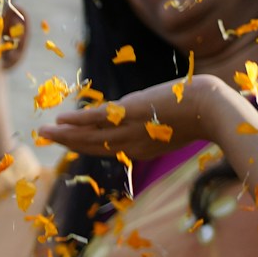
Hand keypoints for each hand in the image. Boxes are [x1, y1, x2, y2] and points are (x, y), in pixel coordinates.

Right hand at [38, 74, 242, 162]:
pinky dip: (79, 120)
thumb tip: (152, 117)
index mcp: (141, 148)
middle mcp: (131, 143)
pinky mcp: (131, 112)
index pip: (106, 148)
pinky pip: (99, 119)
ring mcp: (130, 129)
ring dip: (64, 134)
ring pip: (91, 135)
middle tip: (44, 137)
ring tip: (44, 131)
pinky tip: (62, 119)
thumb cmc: (201, 113)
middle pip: (92, 144)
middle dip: (67, 142)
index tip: (67, 140)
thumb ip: (158, 125)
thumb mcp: (176, 124)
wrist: (213, 107)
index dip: (83, 145)